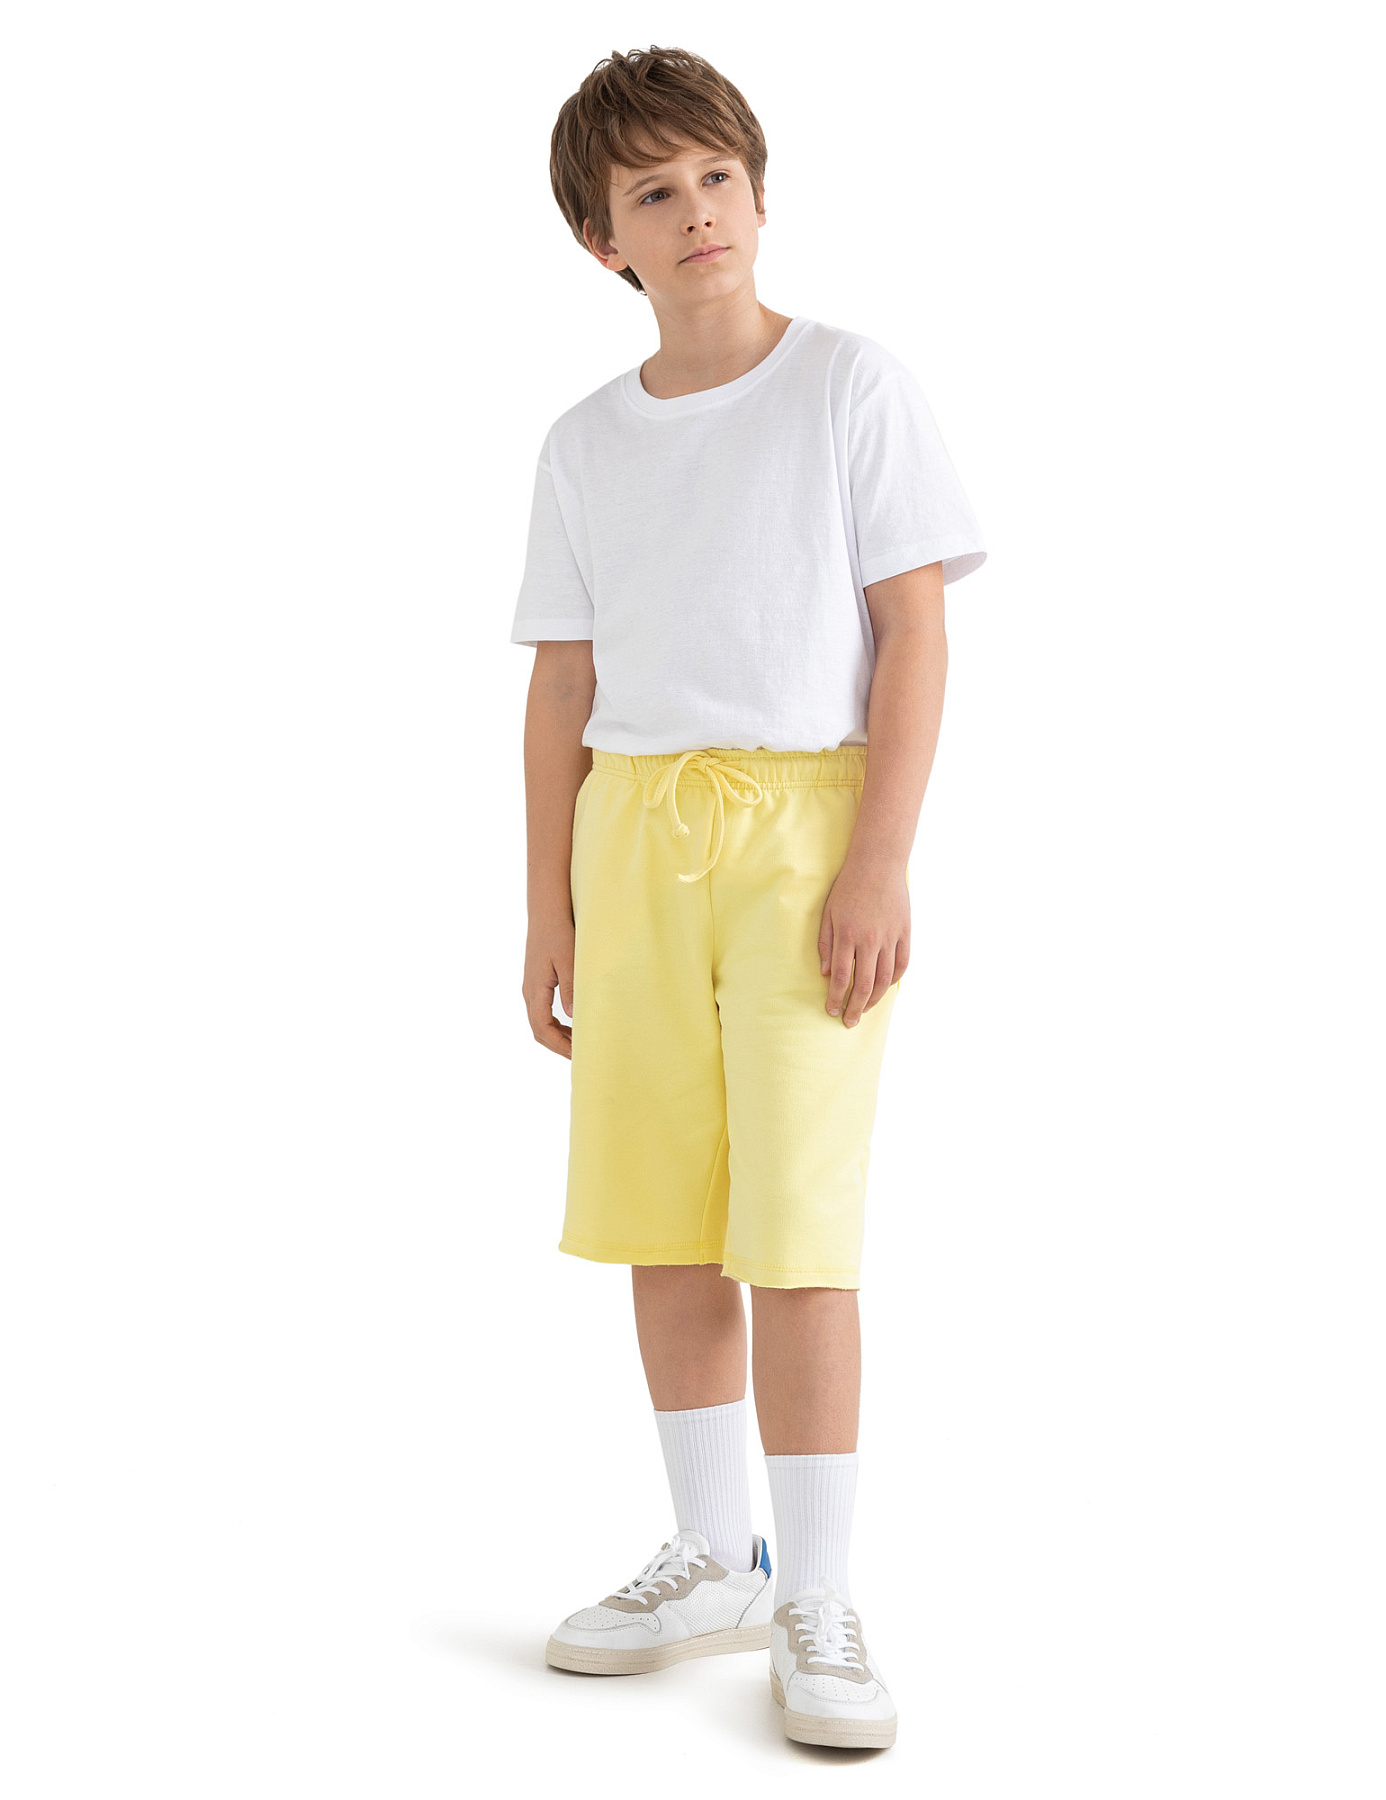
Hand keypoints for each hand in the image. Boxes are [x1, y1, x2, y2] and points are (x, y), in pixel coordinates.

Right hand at [524, 915, 575, 1057]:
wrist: (546, 913)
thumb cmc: (559, 933)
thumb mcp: (568, 961)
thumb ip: (570, 988)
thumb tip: (573, 1017)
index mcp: (535, 989)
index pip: (542, 1028)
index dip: (559, 1045)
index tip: (577, 1053)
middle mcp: (529, 992)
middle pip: (538, 1030)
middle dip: (557, 1046)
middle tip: (579, 1054)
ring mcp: (531, 988)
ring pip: (539, 1022)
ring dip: (556, 1036)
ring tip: (577, 1043)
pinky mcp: (536, 983)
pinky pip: (541, 1011)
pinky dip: (554, 1024)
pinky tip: (570, 1025)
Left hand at [818, 858, 909, 1026]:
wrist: (878, 864)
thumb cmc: (848, 887)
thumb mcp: (828, 913)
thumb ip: (826, 944)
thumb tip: (826, 974)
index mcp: (848, 935)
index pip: (842, 977)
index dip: (837, 998)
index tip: (832, 1010)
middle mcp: (870, 940)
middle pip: (864, 984)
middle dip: (855, 1007)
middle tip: (849, 1021)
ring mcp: (890, 937)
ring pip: (885, 979)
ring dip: (874, 999)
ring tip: (864, 1009)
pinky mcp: (905, 933)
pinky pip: (902, 964)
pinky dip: (894, 980)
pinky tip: (885, 987)